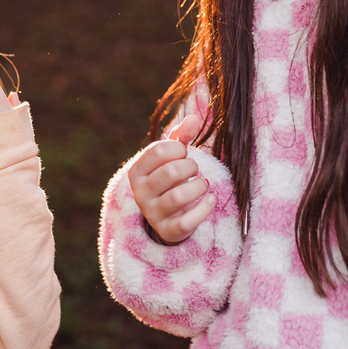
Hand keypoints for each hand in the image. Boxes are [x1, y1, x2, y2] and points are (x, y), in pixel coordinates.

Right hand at [127, 114, 215, 244]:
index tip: (183, 153)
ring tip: (203, 183)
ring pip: (177, 197)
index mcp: (136, 171)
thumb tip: (193, 118)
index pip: (156, 151)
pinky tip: (211, 199)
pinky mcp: (168, 230)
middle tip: (194, 169)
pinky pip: (186, 221)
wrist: (168, 213)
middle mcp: (140, 193)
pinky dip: (204, 209)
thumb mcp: (172, 156)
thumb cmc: (170, 178)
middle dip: (190, 167)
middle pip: (169, 173)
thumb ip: (181, 136)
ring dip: (198, 186)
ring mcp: (152, 213)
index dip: (177, 148)